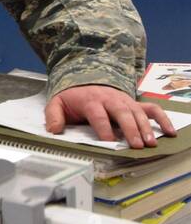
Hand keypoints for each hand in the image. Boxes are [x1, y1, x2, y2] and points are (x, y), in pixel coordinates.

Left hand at [46, 84, 175, 147]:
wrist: (85, 77)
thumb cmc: (73, 97)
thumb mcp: (57, 103)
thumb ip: (53, 116)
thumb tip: (53, 130)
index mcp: (91, 101)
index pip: (99, 115)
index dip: (104, 128)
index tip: (109, 142)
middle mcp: (111, 100)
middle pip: (122, 114)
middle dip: (130, 129)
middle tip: (137, 145)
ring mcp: (125, 101)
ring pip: (138, 113)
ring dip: (146, 128)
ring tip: (151, 143)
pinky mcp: (134, 103)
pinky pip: (152, 109)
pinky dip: (162, 119)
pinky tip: (170, 132)